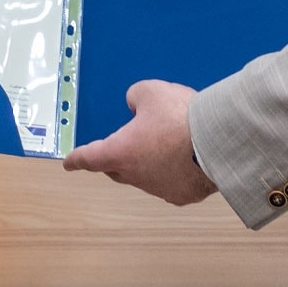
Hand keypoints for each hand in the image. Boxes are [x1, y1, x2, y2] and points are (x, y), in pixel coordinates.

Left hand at [63, 80, 215, 205]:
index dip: (77, 158)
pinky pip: (169, 184)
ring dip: (147, 164)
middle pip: (116, 169)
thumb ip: (136, 96)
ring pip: (144, 177)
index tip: (69, 163)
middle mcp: (135, 175)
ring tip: (164, 144)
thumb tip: (137, 105)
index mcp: (120, 152)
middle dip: (114, 159)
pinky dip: (171, 173)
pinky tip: (184, 160)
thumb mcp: (151, 91)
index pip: (89, 157)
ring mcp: (159, 189)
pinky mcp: (181, 195)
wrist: (218, 141)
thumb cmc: (180, 116)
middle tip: (123, 143)